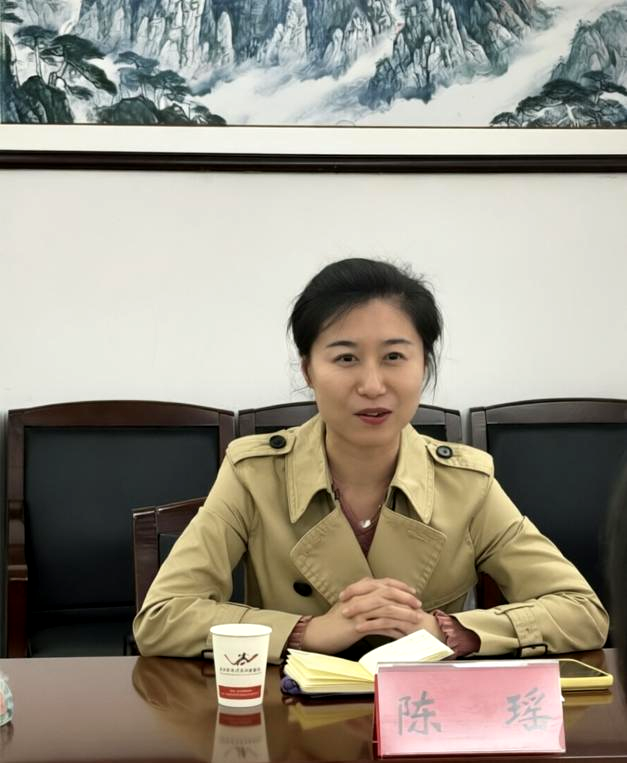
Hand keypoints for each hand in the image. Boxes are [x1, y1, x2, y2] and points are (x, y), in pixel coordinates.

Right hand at [301, 577, 424, 653]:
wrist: (320, 632)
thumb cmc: (335, 620)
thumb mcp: (349, 604)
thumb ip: (363, 597)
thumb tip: (379, 595)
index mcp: (359, 590)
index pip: (383, 583)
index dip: (399, 586)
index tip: (412, 590)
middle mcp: (360, 597)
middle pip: (387, 592)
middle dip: (405, 597)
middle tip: (418, 603)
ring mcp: (358, 611)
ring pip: (386, 608)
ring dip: (403, 613)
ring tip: (415, 619)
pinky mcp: (358, 625)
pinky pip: (380, 626)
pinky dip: (393, 630)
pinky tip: (403, 634)